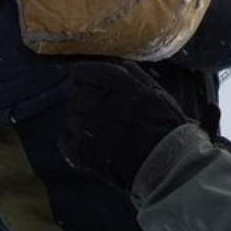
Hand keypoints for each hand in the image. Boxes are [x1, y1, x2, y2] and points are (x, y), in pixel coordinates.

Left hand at [60, 60, 188, 190]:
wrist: (165, 166)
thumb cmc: (165, 128)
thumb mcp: (156, 94)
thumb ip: (135, 76)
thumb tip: (118, 64)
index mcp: (121, 88)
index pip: (88, 72)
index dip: (83, 74)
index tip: (82, 78)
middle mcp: (100, 104)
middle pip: (76, 95)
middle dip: (85, 101)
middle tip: (98, 112)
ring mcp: (88, 129)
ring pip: (71, 117)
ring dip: (81, 122)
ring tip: (99, 132)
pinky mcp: (81, 152)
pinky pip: (64, 140)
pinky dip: (73, 142)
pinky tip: (88, 145)